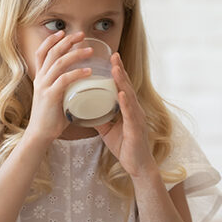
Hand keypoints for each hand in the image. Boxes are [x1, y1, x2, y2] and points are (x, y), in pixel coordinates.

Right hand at [25, 31, 92, 142]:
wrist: (41, 134)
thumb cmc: (52, 117)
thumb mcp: (57, 96)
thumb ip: (65, 87)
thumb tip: (82, 81)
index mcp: (41, 77)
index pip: (42, 52)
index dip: (51, 40)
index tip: (64, 32)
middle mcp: (40, 78)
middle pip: (52, 52)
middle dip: (67, 41)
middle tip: (82, 35)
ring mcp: (44, 86)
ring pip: (59, 63)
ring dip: (76, 55)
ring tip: (90, 51)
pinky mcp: (50, 96)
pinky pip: (64, 80)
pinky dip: (77, 73)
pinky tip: (89, 71)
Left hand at [95, 52, 156, 177]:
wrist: (137, 165)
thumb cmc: (125, 146)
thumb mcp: (108, 130)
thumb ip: (99, 119)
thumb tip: (83, 111)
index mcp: (128, 109)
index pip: (122, 87)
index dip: (117, 72)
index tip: (111, 58)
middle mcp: (135, 110)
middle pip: (126, 86)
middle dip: (120, 70)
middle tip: (113, 55)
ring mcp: (137, 118)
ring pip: (129, 96)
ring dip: (122, 82)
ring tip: (115, 69)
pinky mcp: (136, 128)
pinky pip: (130, 113)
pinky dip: (125, 102)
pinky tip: (120, 94)